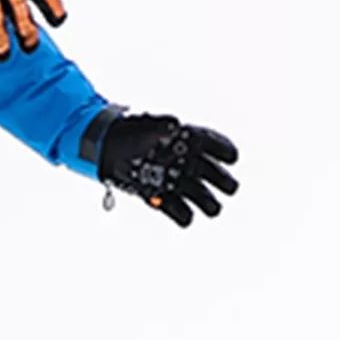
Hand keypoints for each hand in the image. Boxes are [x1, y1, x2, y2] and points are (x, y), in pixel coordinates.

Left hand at [97, 113, 238, 226]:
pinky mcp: (164, 198)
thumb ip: (161, 126)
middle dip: (224, 182)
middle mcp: (188, 163)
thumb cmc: (130, 132)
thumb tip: (174, 125)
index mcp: (189, 141)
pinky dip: (182, 215)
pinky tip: (177, 210)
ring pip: (204, 198)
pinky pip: (181, 213)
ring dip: (209, 203)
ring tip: (209, 206)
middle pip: (217, 176)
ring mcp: (178, 182)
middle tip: (227, 186)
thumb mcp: (146, 126)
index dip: (226, 151)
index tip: (231, 157)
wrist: (108, 148)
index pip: (215, 144)